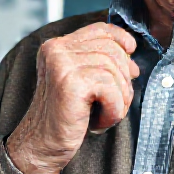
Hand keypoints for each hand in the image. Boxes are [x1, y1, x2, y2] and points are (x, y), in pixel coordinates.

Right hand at [6, 23, 137, 173]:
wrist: (41, 145)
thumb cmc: (65, 116)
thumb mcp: (80, 82)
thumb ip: (98, 63)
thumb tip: (131, 58)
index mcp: (56, 47)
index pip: (98, 29)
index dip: (120, 37)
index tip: (131, 50)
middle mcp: (56, 50)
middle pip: (112, 51)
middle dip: (123, 78)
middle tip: (114, 102)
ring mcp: (62, 65)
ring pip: (115, 72)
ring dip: (119, 99)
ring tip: (103, 114)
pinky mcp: (72, 84)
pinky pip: (112, 91)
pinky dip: (114, 110)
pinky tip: (99, 122)